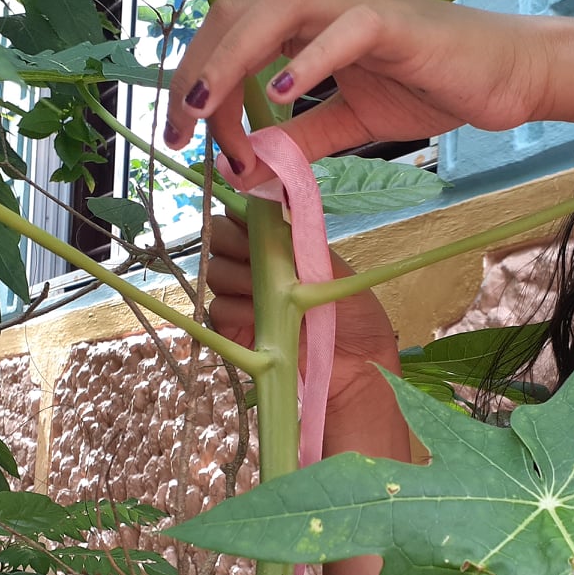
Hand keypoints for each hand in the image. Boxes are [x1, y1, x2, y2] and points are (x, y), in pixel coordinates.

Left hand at [164, 0, 565, 184]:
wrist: (505, 77)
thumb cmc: (432, 88)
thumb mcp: (349, 122)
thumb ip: (300, 141)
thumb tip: (248, 170)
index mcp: (304, 24)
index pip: (228, 38)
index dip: (199, 86)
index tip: (190, 142)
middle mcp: (321, 3)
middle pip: (234, 15)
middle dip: (196, 71)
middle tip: (179, 129)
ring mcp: (356, 6)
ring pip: (275, 10)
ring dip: (230, 59)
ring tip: (207, 108)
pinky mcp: (394, 23)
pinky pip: (342, 29)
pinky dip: (307, 58)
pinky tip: (282, 91)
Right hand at [205, 214, 401, 406]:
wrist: (357, 370)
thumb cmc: (355, 317)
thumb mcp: (334, 269)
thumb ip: (300, 241)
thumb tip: (274, 204)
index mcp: (280, 246)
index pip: (243, 216)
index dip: (241, 212)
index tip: (255, 220)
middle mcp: (256, 267)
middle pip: (218, 238)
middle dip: (233, 241)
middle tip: (257, 256)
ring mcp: (243, 298)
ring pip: (216, 271)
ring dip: (238, 276)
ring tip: (268, 293)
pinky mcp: (235, 331)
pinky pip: (219, 308)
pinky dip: (236, 309)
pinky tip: (261, 317)